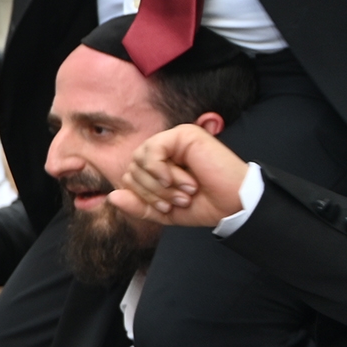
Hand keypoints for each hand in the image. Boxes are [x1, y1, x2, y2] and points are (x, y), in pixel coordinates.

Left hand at [108, 123, 252, 227]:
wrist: (234, 205)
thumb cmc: (204, 206)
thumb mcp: (164, 212)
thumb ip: (138, 206)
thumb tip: (112, 197)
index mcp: (158, 165)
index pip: (129, 177)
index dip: (143, 197)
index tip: (167, 208)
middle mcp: (164, 150)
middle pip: (131, 169)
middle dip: (152, 192)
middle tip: (180, 200)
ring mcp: (173, 140)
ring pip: (139, 160)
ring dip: (161, 184)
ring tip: (186, 191)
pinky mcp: (184, 134)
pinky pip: (152, 150)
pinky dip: (161, 170)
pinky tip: (181, 179)